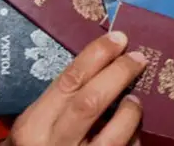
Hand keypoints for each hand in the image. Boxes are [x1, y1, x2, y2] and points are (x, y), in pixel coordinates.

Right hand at [0, 31, 147, 145]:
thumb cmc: (40, 145)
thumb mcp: (40, 125)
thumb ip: (63, 101)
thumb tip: (103, 64)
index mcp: (34, 125)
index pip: (68, 81)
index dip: (96, 56)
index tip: (119, 38)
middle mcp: (54, 144)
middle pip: (91, 101)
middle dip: (119, 74)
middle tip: (139, 58)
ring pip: (115, 133)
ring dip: (131, 111)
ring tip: (135, 100)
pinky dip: (134, 137)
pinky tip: (133, 131)